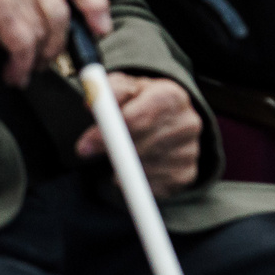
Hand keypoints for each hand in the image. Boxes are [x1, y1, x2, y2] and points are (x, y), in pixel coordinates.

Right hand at [0, 0, 112, 87]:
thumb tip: (83, 23)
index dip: (95, 5)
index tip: (101, 29)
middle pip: (63, 10)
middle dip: (58, 44)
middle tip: (47, 62)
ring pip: (45, 29)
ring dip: (36, 58)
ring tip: (21, 66)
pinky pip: (25, 43)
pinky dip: (21, 64)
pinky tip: (12, 71)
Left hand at [75, 73, 204, 196]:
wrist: (172, 118)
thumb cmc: (141, 101)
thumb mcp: (125, 87)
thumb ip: (106, 91)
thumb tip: (91, 105)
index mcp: (172, 95)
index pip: (138, 118)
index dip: (108, 134)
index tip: (84, 145)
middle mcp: (187, 123)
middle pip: (142, 146)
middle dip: (111, 152)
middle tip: (86, 152)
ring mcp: (190, 151)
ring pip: (144, 169)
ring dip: (122, 167)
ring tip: (119, 154)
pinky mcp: (186, 175)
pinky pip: (152, 187)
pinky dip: (136, 181)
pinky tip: (135, 166)